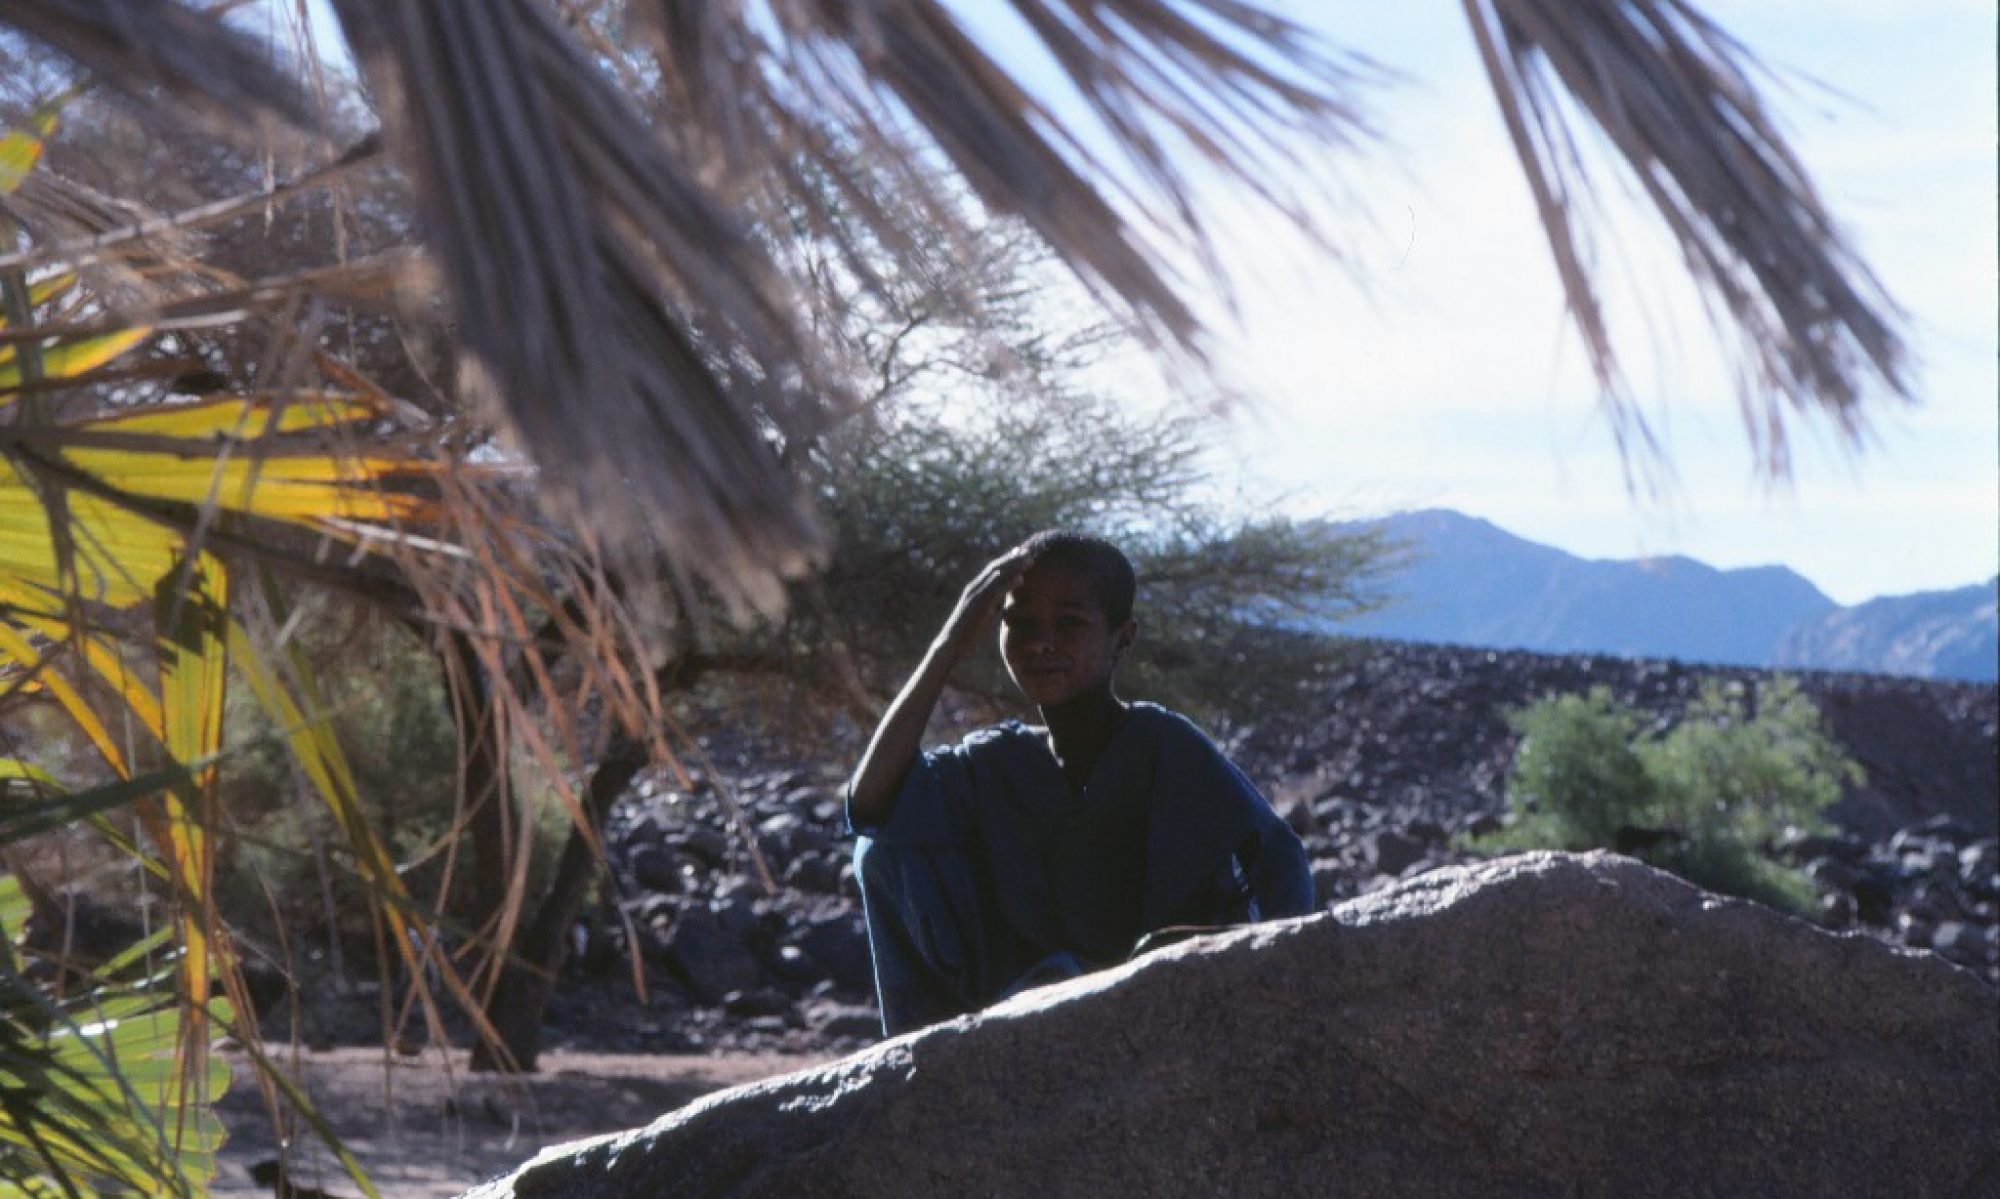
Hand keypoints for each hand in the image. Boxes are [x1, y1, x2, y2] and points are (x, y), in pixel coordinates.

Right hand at [934, 545, 1034, 659]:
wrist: (950, 645)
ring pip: (996, 576)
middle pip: (995, 568)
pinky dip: (1008, 583)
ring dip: (1013, 566)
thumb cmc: (966, 632)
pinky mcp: (978, 607)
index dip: (1007, 559)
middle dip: (1012, 558)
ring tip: (1029, 560)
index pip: (992, 570)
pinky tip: (1020, 579)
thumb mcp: (981, 614)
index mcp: (974, 589)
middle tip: (1028, 550)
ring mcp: (975, 596)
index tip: (1021, 552)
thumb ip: (991, 604)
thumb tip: (1002, 600)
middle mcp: (974, 588)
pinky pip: (995, 592)